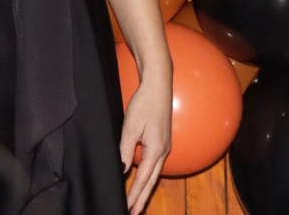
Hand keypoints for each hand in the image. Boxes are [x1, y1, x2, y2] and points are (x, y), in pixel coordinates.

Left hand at [120, 69, 172, 213]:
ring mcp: (165, 145)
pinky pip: (156, 164)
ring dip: (146, 188)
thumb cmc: (145, 104)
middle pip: (152, 180)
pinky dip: (149, 176)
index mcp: (156, 149)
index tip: (129, 209)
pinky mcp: (163, 139)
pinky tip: (144, 178)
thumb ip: (125, 151)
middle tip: (135, 212)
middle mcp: (163, 150)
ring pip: (155, 173)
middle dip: (143, 198)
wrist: (159, 85)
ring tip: (138, 201)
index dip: (135, 195)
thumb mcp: (130, 128)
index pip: (143, 179)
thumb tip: (123, 170)